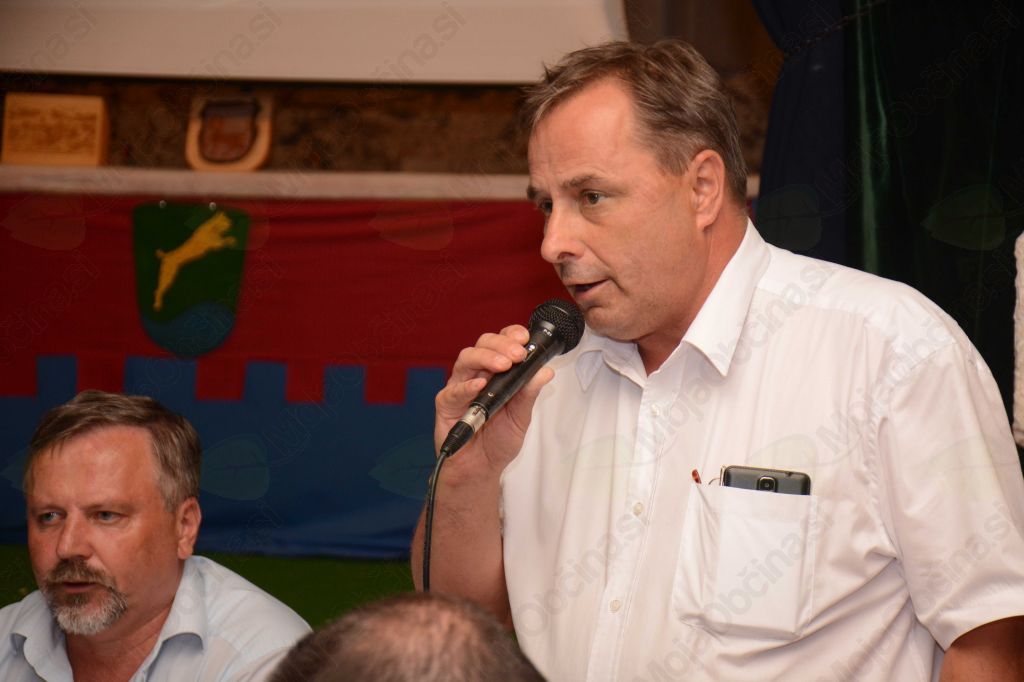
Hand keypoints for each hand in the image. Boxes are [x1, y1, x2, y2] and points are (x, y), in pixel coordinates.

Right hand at [435, 325, 554, 473]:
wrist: (480, 470)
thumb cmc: (498, 442)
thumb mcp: (521, 418)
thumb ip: (529, 394)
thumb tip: (545, 371)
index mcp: (496, 373)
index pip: (501, 343)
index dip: (511, 335)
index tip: (525, 338)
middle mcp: (477, 374)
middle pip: (483, 344)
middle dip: (502, 345)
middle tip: (518, 354)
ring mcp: (460, 387)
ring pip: (466, 358)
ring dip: (486, 358)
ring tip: (503, 365)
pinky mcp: (446, 403)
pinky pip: (453, 390)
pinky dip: (466, 386)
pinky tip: (480, 385)